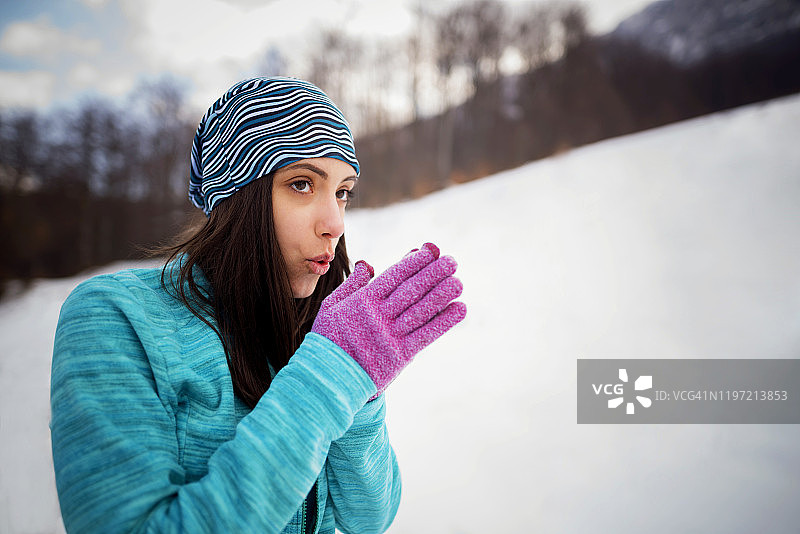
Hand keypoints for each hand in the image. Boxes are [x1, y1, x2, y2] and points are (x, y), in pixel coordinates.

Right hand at [312, 243, 465, 395]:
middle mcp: (379, 316)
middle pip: (412, 290)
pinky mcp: (400, 355)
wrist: (328, 378)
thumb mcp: (331, 307)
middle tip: (452, 261)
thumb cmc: (328, 339)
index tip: (430, 251)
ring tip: (458, 282)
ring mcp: (391, 335)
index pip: (394, 276)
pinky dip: (445, 321)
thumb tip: (368, 265)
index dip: (414, 262)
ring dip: (443, 294)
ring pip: (422, 310)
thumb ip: (351, 285)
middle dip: (433, 273)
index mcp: (363, 301)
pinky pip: (426, 334)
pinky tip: (459, 308)